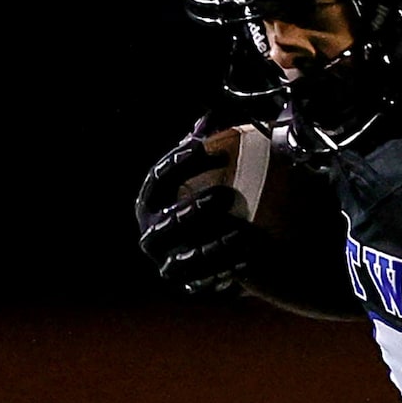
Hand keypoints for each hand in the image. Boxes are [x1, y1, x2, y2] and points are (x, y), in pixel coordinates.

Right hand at [136, 125, 256, 294]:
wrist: (223, 248)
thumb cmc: (212, 199)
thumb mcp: (209, 172)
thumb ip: (208, 146)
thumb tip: (209, 116)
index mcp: (152, 201)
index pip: (159, 180)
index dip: (179, 164)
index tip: (204, 147)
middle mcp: (153, 235)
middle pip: (166, 224)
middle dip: (193, 210)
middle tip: (226, 196)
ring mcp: (169, 263)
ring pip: (184, 260)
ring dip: (213, 249)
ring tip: (244, 236)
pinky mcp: (191, 286)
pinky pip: (205, 284)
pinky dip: (226, 273)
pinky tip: (249, 260)